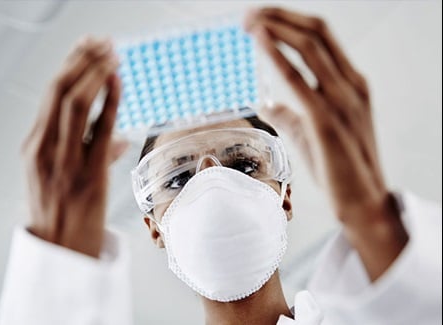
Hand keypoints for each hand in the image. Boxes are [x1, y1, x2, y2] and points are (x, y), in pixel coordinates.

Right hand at [21, 37, 128, 257]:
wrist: (62, 248)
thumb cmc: (62, 211)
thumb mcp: (60, 176)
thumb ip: (86, 151)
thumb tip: (119, 139)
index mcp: (34, 146)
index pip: (50, 95)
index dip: (69, 66)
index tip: (86, 47)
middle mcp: (44, 149)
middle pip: (59, 91)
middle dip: (81, 61)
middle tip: (100, 42)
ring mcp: (64, 161)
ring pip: (75, 104)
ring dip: (95, 74)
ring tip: (112, 54)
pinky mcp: (88, 174)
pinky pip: (100, 130)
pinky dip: (109, 101)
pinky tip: (118, 81)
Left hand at [245, 8, 407, 279]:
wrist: (361, 198)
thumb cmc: (337, 166)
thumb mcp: (309, 132)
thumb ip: (288, 114)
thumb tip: (265, 103)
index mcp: (351, 83)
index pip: (321, 37)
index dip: (290, 21)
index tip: (262, 19)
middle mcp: (350, 84)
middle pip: (315, 32)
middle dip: (279, 16)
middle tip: (248, 14)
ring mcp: (342, 100)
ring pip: (309, 47)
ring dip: (276, 27)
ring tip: (249, 21)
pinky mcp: (326, 120)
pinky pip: (299, 80)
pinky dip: (278, 56)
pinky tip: (261, 40)